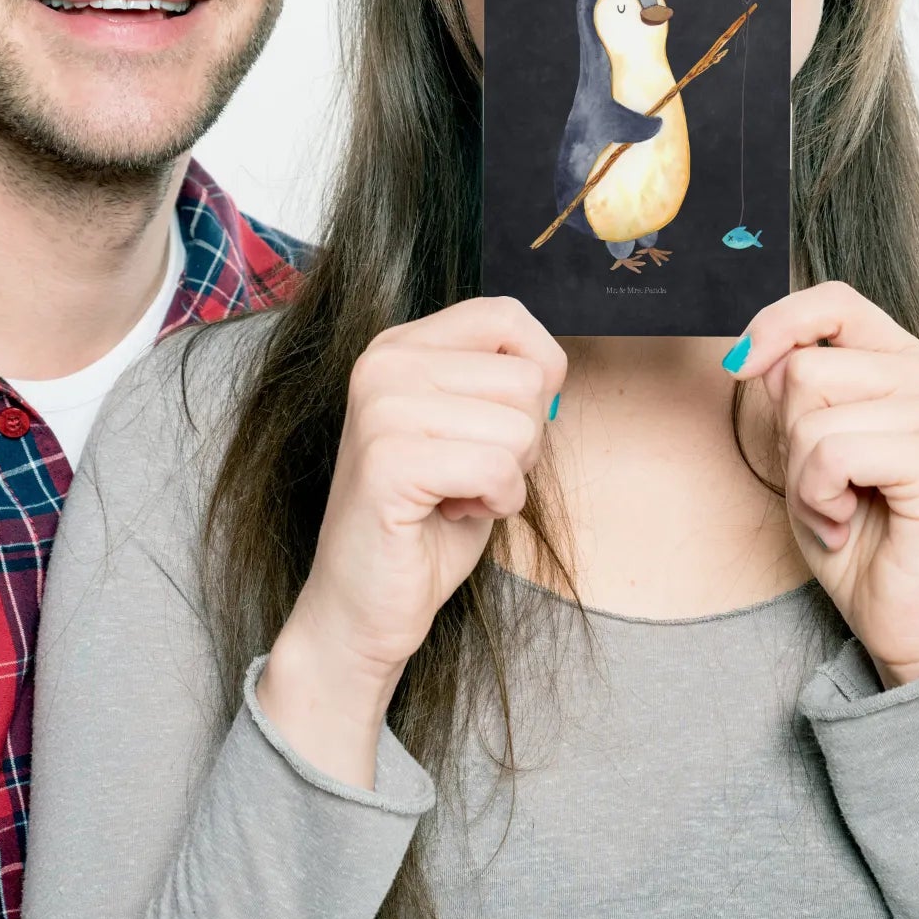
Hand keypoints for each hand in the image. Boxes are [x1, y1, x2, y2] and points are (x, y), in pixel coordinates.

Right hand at [257, 296, 564, 784]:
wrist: (364, 603)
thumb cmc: (427, 521)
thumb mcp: (469, 431)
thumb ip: (500, 385)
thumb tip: (553, 368)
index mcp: (400, 345)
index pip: (507, 315)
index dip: (539, 372)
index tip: (507, 424)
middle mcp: (384, 362)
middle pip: (525, 378)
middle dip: (522, 440)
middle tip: (470, 474)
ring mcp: (381, 407)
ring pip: (518, 425)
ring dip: (508, 477)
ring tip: (457, 495)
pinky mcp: (388, 460)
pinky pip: (497, 468)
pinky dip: (496, 503)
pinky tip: (452, 514)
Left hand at [728, 282, 918, 687]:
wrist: (903, 617)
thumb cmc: (856, 530)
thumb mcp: (805, 445)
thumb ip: (792, 390)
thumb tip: (758, 354)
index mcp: (903, 361)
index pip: (834, 301)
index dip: (777, 323)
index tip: (741, 366)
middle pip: (804, 367)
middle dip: (788, 436)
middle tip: (824, 485)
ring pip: (810, 411)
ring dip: (802, 475)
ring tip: (839, 507)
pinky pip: (831, 453)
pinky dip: (818, 497)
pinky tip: (848, 523)